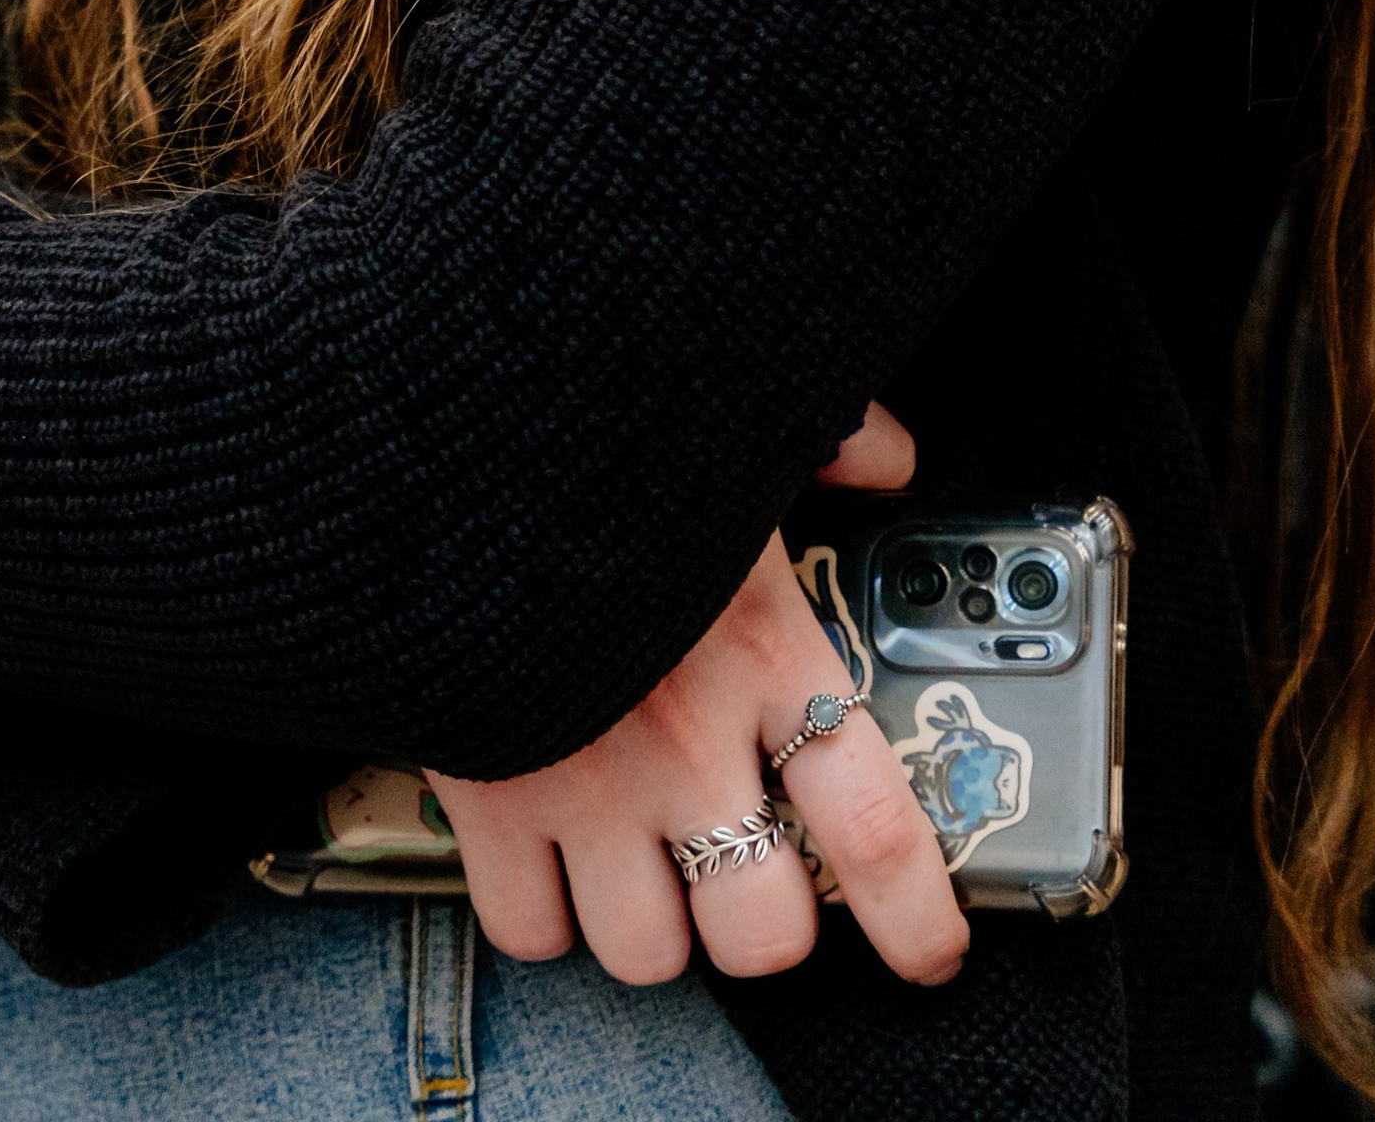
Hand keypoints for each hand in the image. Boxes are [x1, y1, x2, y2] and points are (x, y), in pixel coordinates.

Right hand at [426, 401, 965, 993]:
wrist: (443, 432)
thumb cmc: (598, 428)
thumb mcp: (732, 421)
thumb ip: (826, 440)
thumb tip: (889, 455)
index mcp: (764, 651)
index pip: (874, 834)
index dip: (916, 920)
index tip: (931, 949)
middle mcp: (684, 742)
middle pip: (761, 933)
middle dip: (760, 920)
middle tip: (744, 865)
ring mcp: (581, 783)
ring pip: (647, 953)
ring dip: (649, 918)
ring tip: (638, 856)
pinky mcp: (484, 797)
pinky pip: (527, 930)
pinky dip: (540, 909)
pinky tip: (546, 852)